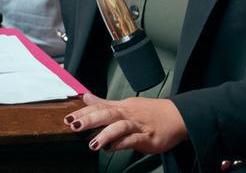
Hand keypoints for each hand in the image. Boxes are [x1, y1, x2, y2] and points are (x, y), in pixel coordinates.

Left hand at [64, 93, 187, 154]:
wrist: (177, 116)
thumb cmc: (151, 112)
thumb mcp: (125, 104)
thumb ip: (104, 103)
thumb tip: (86, 97)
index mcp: (122, 107)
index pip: (100, 108)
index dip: (83, 113)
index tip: (68, 118)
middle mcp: (128, 115)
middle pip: (107, 114)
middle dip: (90, 119)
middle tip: (74, 125)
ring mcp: (139, 126)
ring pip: (120, 126)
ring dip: (106, 134)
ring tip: (94, 144)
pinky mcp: (149, 138)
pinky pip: (134, 139)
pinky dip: (123, 143)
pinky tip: (113, 148)